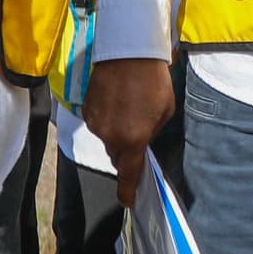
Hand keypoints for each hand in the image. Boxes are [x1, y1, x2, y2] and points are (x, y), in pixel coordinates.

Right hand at [82, 56, 177, 194]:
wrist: (128, 52)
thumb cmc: (154, 80)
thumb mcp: (165, 110)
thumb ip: (152, 132)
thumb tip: (143, 140)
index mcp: (133, 140)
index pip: (129, 174)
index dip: (128, 190)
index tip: (128, 201)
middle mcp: (110, 137)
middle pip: (117, 155)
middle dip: (127, 150)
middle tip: (137, 131)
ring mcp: (95, 124)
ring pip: (107, 139)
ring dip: (117, 132)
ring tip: (128, 107)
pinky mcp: (86, 111)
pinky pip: (98, 124)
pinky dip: (107, 119)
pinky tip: (116, 101)